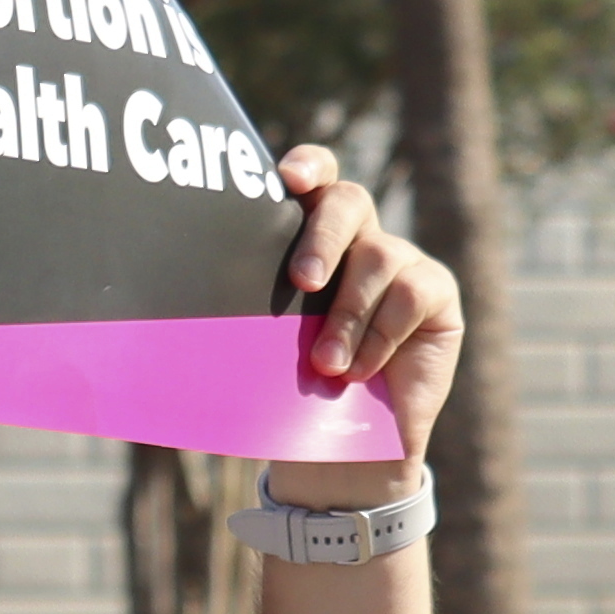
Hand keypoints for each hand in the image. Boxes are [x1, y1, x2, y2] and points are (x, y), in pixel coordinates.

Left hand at [262, 147, 465, 471]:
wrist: (343, 447)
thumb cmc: (292, 388)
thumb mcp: (262, 347)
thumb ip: (244, 314)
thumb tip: (177, 314)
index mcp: (308, 237)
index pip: (315, 178)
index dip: (308, 166)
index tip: (286, 178)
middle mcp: (358, 239)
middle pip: (348, 200)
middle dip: (323, 236)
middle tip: (303, 281)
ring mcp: (401, 261)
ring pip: (378, 256)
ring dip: (349, 314)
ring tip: (327, 365)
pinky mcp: (436, 292)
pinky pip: (412, 292)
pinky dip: (381, 333)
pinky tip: (362, 370)